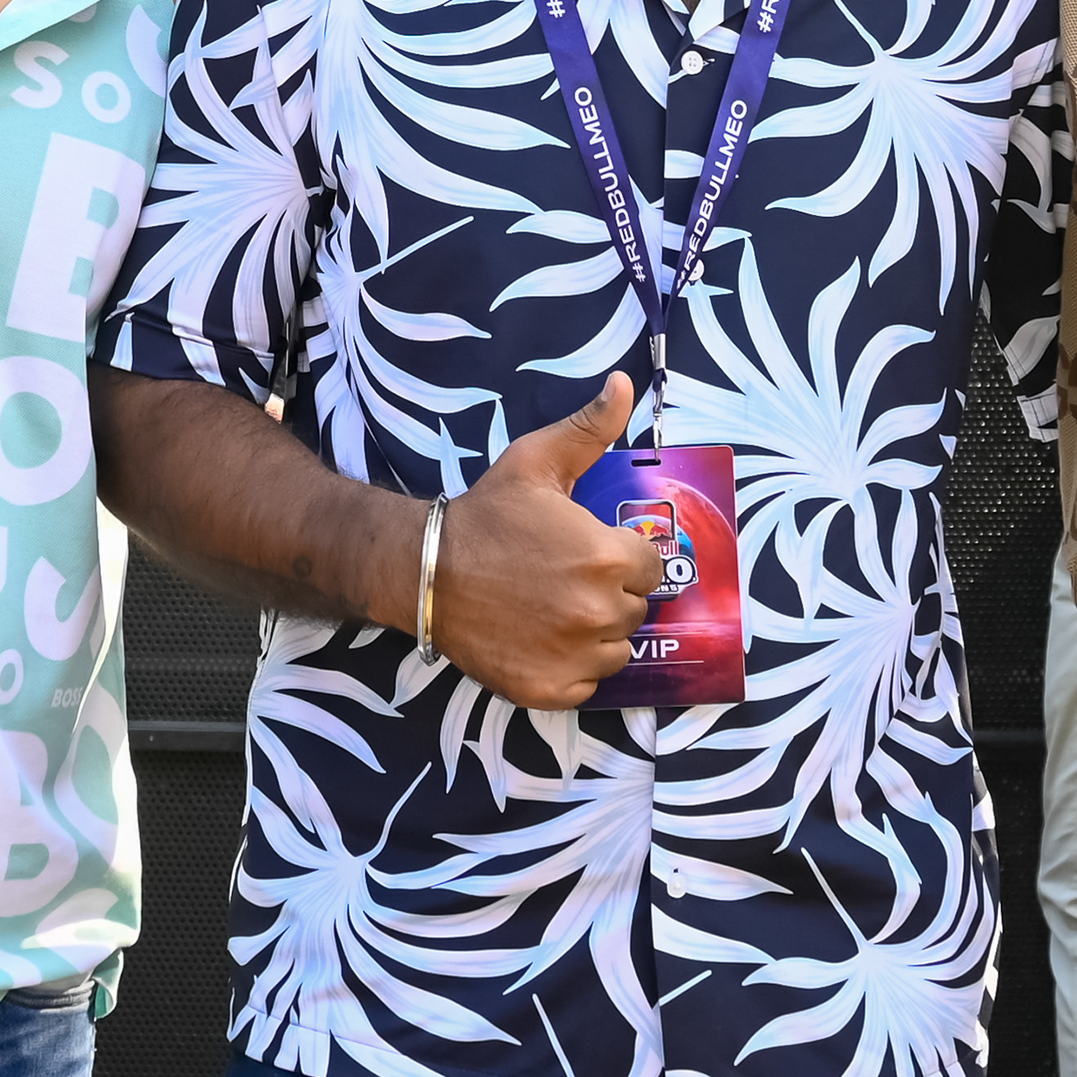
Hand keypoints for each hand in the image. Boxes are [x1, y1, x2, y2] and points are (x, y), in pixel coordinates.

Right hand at [429, 372, 667, 711]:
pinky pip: (588, 681)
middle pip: (634, 608)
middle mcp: (600, 612)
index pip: (649, 566)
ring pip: (617, 648)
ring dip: (596, 632)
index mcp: (608, 557)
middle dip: (609, 593)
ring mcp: (577, 656)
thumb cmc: (486, 516)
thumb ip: (589, 428)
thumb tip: (624, 386)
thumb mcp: (536, 462)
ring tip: (554, 609)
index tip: (588, 552)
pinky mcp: (553, 690)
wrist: (426, 571)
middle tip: (564, 578)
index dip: (621, 557)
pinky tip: (542, 639)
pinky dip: (572, 666)